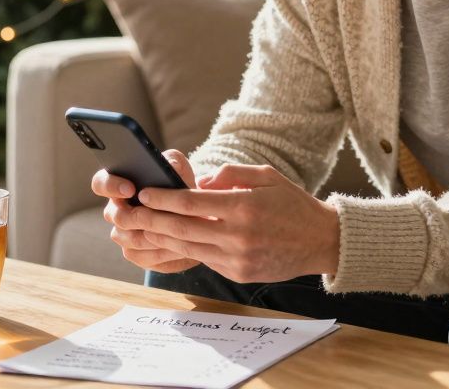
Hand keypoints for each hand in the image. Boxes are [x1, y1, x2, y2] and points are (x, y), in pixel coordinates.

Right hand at [92, 150, 200, 272]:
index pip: (101, 183)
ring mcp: (123, 234)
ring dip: (154, 234)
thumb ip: (172, 161)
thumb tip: (168, 164)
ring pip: (129, 238)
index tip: (130, 188)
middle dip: (137, 215)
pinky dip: (161, 251)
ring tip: (176, 229)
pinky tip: (179, 244)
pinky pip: (142, 256)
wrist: (194, 218)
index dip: (111, 186)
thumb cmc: (180, 187)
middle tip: (158, 214)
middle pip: (115, 216)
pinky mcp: (135, 254)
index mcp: (119, 186)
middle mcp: (116, 211)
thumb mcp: (179, 169)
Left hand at [118, 164, 340, 283]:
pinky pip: (204, 259)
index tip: (143, 192)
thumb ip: (230, 174)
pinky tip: (169, 241)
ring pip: (188, 248)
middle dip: (150, 220)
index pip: (191, 202)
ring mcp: (238, 258)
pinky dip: (185, 249)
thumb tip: (199, 181)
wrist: (322, 241)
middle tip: (126, 213)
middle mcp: (238, 235)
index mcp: (243, 207)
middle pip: (181, 228)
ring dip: (160, 238)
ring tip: (139, 228)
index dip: (163, 198)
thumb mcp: (265, 176)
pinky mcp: (239, 274)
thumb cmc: (292, 203)